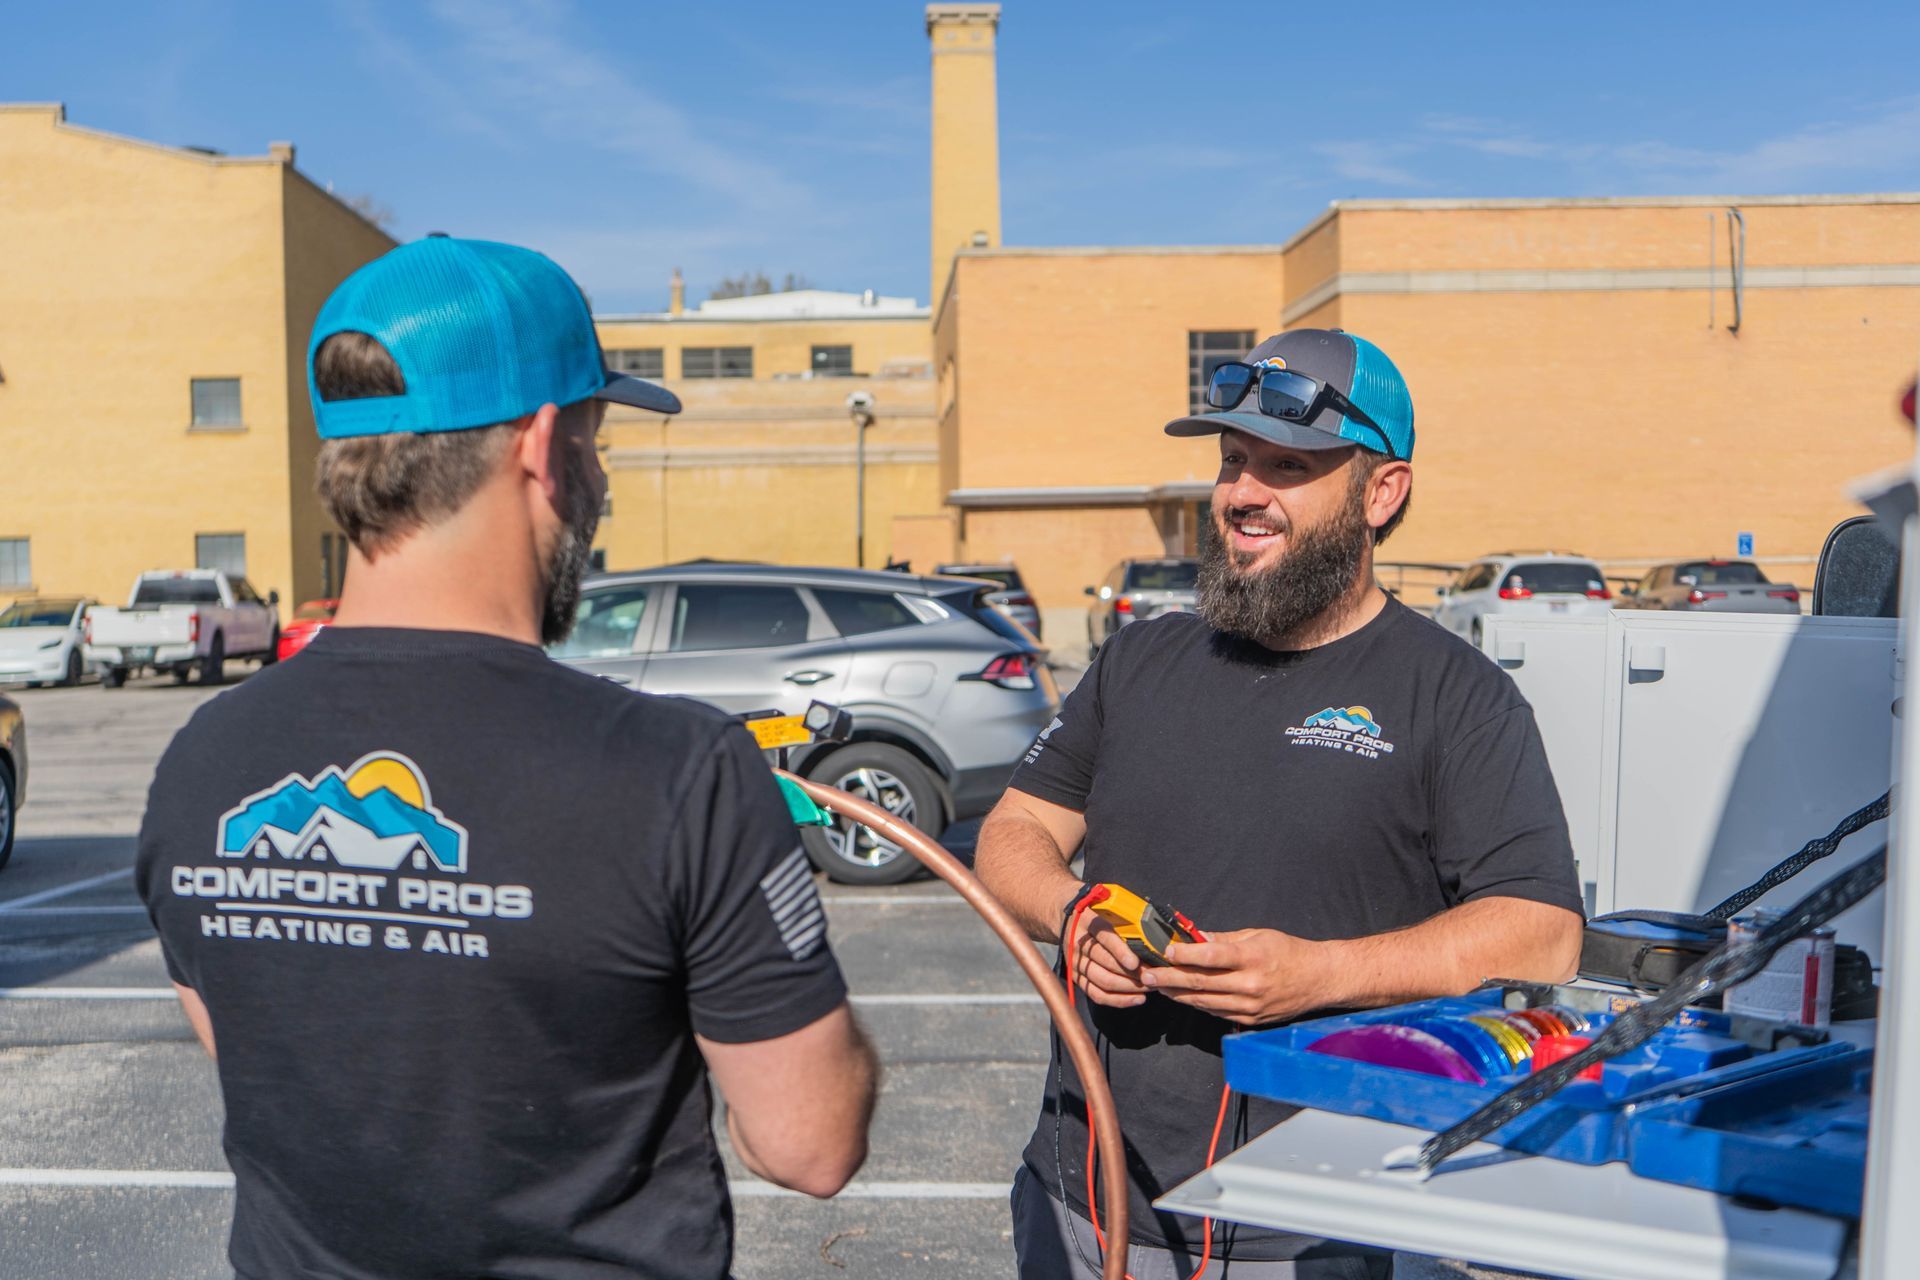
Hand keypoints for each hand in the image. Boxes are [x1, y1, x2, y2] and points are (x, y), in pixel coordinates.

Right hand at [1068, 912, 1149, 1008]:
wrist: (1063, 918)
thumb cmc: (1092, 912)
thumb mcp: (1103, 907)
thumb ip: (1123, 918)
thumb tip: (1151, 933)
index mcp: (1088, 923)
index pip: (1105, 938)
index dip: (1121, 951)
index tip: (1136, 963)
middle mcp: (1079, 945)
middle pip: (1106, 963)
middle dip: (1132, 973)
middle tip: (1153, 976)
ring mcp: (1077, 964)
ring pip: (1104, 981)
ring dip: (1129, 987)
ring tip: (1149, 987)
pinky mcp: (1077, 978)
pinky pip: (1098, 994)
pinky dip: (1119, 1000)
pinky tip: (1137, 998)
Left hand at [1140, 928, 1335, 1026]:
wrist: (1319, 979)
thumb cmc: (1288, 952)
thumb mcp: (1257, 935)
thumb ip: (1223, 940)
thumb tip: (1193, 938)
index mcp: (1252, 958)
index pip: (1210, 956)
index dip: (1184, 954)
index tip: (1164, 950)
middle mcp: (1250, 985)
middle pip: (1200, 983)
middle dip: (1169, 979)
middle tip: (1146, 975)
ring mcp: (1250, 1006)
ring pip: (1204, 1002)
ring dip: (1177, 994)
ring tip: (1157, 986)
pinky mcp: (1249, 1020)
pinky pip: (1215, 1012)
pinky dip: (1197, 1003)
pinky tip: (1182, 996)